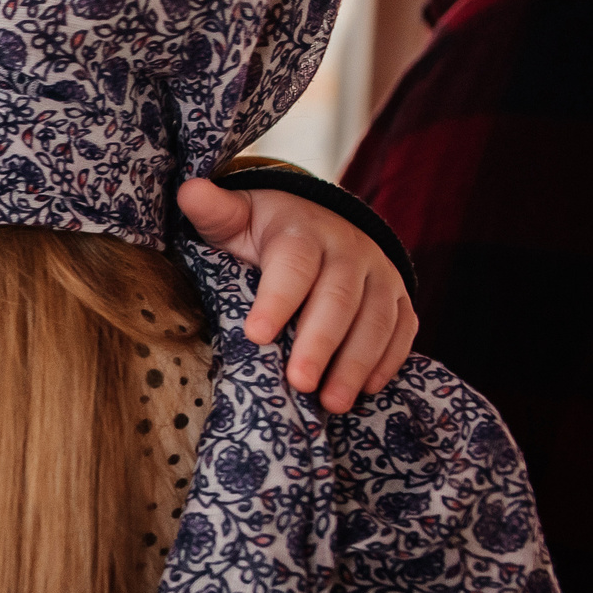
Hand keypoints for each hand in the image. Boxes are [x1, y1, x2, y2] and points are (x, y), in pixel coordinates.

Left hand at [176, 180, 417, 412]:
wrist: (316, 221)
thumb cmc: (262, 230)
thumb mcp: (235, 217)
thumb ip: (215, 211)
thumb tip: (189, 190)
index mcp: (304, 230)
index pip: (295, 263)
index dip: (278, 299)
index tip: (257, 334)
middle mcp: (349, 248)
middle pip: (339, 297)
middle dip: (320, 342)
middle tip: (299, 382)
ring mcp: (379, 273)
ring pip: (376, 318)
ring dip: (356, 362)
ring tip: (332, 402)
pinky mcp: (398, 297)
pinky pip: (403, 328)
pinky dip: (388, 359)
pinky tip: (367, 389)